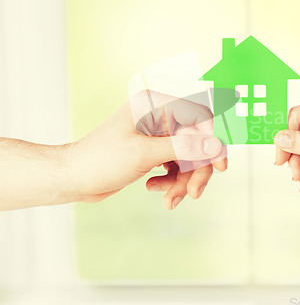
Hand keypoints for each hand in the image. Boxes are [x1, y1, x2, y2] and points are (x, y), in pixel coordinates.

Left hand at [66, 91, 226, 208]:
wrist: (74, 178)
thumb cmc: (100, 159)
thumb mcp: (144, 153)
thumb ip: (183, 147)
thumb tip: (215, 144)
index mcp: (156, 104)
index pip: (199, 116)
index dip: (213, 140)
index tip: (219, 166)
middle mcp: (160, 116)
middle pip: (197, 141)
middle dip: (196, 170)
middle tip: (193, 193)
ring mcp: (158, 134)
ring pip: (189, 157)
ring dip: (183, 181)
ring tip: (170, 200)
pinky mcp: (155, 150)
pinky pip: (177, 165)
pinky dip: (171, 181)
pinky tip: (153, 188)